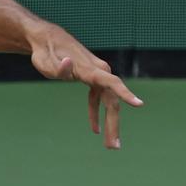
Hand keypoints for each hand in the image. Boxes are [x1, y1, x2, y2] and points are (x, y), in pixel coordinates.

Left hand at [29, 26, 141, 149]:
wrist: (47, 39)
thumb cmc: (46, 52)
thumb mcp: (47, 63)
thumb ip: (59, 68)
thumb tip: (68, 65)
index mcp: (90, 70)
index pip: (112, 83)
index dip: (125, 94)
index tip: (139, 104)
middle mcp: (98, 72)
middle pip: (111, 101)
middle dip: (113, 125)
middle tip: (114, 147)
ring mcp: (96, 75)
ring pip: (108, 102)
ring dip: (109, 124)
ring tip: (110, 145)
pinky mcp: (90, 78)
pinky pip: (97, 99)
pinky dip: (95, 113)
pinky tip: (95, 129)